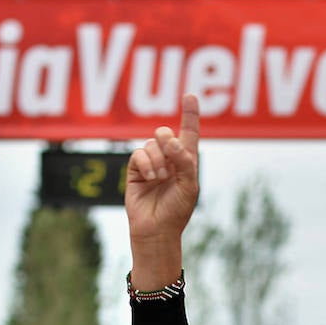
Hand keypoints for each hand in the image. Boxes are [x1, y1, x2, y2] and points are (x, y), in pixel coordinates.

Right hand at [126, 95, 200, 262]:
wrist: (156, 229)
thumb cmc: (177, 210)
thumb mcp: (189, 185)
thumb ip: (184, 160)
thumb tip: (169, 139)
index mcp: (187, 161)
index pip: (189, 133)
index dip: (190, 114)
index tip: (190, 95)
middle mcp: (169, 159)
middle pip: (165, 133)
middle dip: (167, 141)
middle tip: (170, 161)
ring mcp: (151, 163)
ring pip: (151, 144)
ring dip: (157, 159)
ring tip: (160, 178)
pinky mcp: (135, 169)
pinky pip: (138, 153)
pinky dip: (146, 163)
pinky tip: (150, 177)